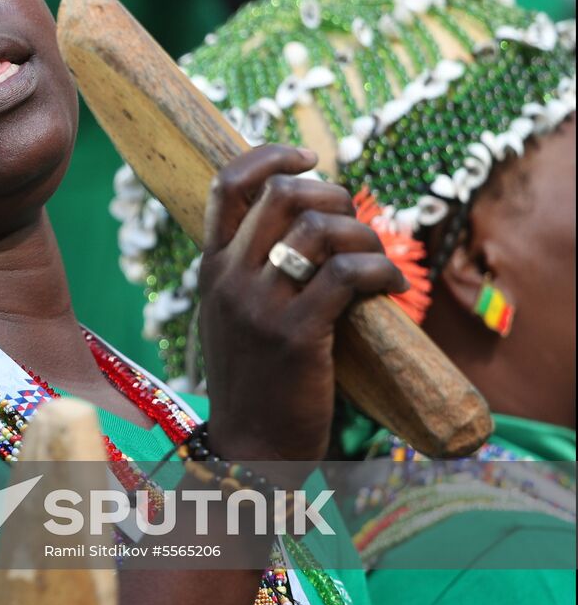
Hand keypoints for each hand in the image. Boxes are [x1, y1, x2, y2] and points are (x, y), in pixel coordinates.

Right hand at [197, 145, 407, 467]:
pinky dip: (382, 272)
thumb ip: (250, 272)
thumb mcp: (232, 316)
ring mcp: (259, 306)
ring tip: (378, 262)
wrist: (249, 448)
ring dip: (364, 234)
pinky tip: (393, 289)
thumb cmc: (253, 381)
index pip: (226, 183)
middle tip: (355, 221)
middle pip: (283, 194)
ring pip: (319, 230)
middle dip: (333, 194)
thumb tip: (305, 225)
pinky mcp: (296, 335)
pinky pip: (348, 275)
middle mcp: (229, 279)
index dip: (272, 155)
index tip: (310, 157)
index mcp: (210, 268)